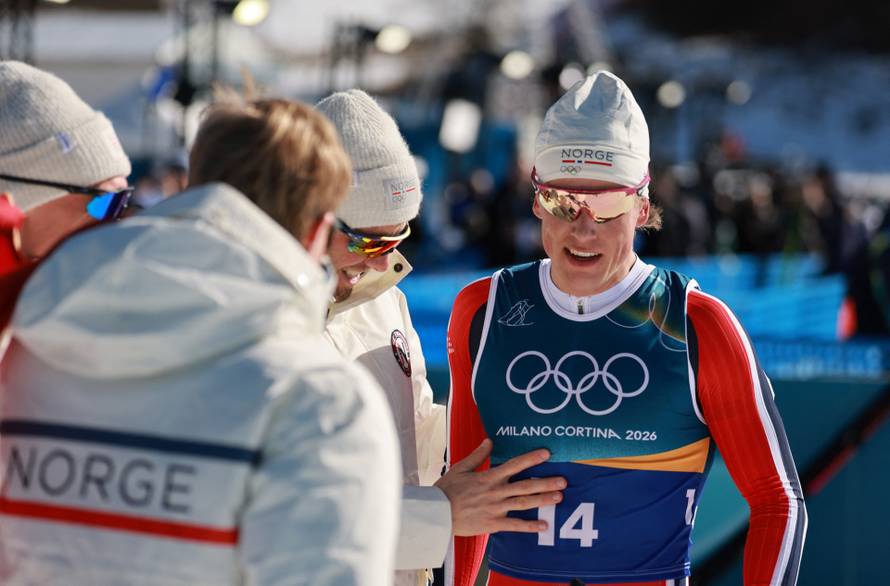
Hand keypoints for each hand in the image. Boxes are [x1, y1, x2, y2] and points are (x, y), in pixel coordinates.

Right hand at [434, 439, 564, 536]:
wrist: (436, 514)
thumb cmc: (446, 490)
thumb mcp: (460, 468)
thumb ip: (478, 455)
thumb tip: (490, 440)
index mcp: (488, 477)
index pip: (513, 465)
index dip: (531, 459)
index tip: (546, 454)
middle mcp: (495, 492)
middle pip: (525, 486)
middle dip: (545, 482)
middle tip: (564, 480)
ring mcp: (495, 509)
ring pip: (524, 504)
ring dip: (542, 500)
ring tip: (559, 497)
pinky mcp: (493, 524)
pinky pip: (515, 526)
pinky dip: (530, 526)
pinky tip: (545, 525)